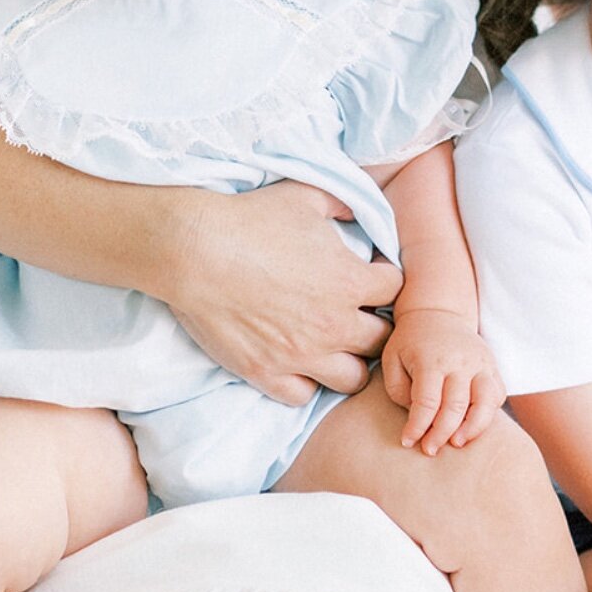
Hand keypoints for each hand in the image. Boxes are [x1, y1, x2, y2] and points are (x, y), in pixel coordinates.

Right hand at [166, 180, 402, 406]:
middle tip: (357, 313)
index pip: (395, 289)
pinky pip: (304, 396)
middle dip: (375, 325)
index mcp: (349, 281)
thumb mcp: (305, 195)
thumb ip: (342, 203)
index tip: (370, 275)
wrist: (196, 251)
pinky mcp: (268, 373)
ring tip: (333, 345)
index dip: (384, 279)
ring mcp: (301, 355)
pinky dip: (306, 381)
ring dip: (349, 361)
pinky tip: (297, 361)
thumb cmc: (251, 219)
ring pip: (353, 379)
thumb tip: (355, 212)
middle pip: (383, 341)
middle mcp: (334, 324)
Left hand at [381, 308, 503, 453]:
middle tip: (429, 449)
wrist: (438, 312)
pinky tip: (472, 426)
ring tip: (456, 443)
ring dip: (472, 429)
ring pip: (485, 402)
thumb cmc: (410, 342)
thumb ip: (399, 390)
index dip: (417, 427)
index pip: (427, 402)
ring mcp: (480, 363)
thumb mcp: (392, 359)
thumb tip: (418, 416)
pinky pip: (498, 395)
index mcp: (432, 359)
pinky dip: (488, 415)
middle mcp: (460, 361)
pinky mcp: (492, 367)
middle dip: (441, 434)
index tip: (408, 441)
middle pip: (456, 406)